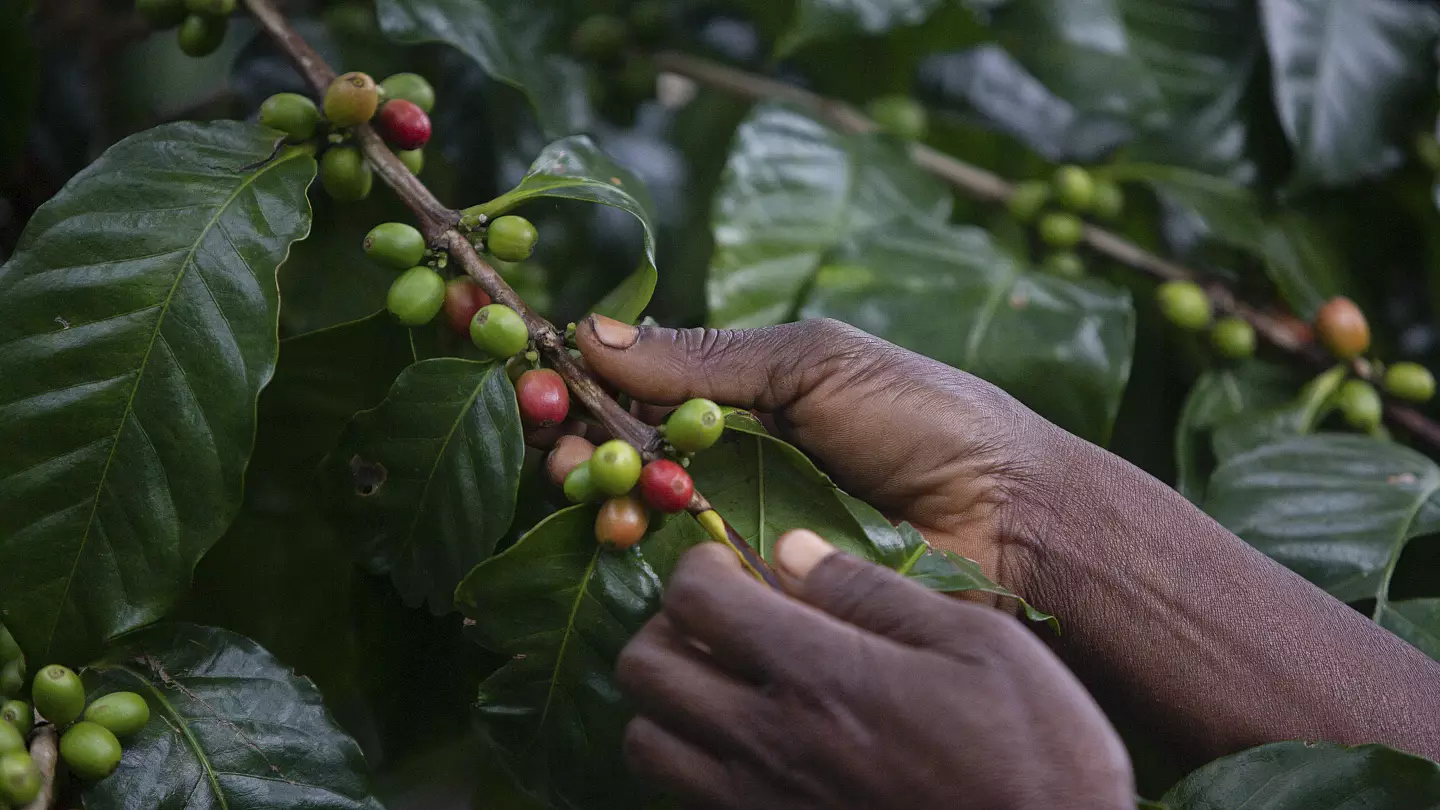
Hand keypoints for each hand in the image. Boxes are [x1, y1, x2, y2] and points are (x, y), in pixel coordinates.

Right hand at [577, 316, 1076, 598]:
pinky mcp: (755, 590)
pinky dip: (641, 549)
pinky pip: (679, 574)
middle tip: (557, 436)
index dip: (581, 382)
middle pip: (621, 456)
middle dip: (576, 443)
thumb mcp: (816, 363)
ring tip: (590, 478)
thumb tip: (591, 334)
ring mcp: (737, 530)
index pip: (637, 388)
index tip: (537, 376)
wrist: (1009, 518)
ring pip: (637, 516)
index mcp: (743, 399)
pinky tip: (628, 527)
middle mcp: (728, 465)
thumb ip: (709, 357)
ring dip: (599, 493)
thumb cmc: (927, 420)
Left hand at [617, 531, 1133, 809]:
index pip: (695, 599)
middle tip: (721, 618)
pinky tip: (746, 742)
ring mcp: (760, 803)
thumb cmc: (1034, 754)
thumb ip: (872, 593)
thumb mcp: (977, 645)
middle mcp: (768, 741)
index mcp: (819, 674)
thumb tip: (791, 549)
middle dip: (668, 625)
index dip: (701, 565)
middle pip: (644, 667)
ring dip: (668, 698)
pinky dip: (690, 759)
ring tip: (725, 680)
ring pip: (645, 741)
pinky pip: (683, 796)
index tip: (735, 563)